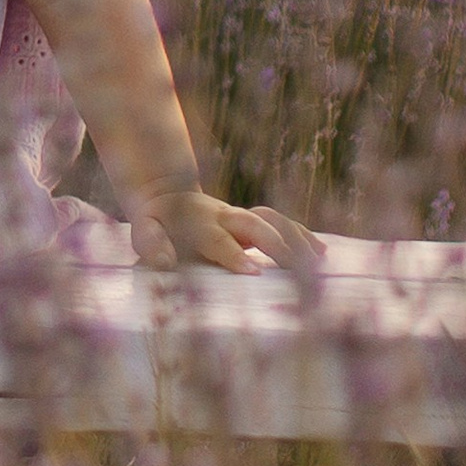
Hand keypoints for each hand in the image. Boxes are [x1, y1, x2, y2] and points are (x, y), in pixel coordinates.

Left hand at [130, 187, 315, 277]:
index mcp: (198, 222)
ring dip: (295, 238)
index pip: (218, 239)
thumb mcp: (144, 230)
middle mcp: (224, 215)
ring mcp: (240, 216)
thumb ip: (151, 243)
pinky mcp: (251, 221)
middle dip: (276, 245)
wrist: (167, 193)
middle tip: (296, 270)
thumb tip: (164, 261)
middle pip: (254, 224)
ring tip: (319, 260)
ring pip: (272, 220)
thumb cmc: (156, 221)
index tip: (252, 272)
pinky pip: (280, 224)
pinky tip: (322, 252)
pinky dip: (301, 235)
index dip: (234, 254)